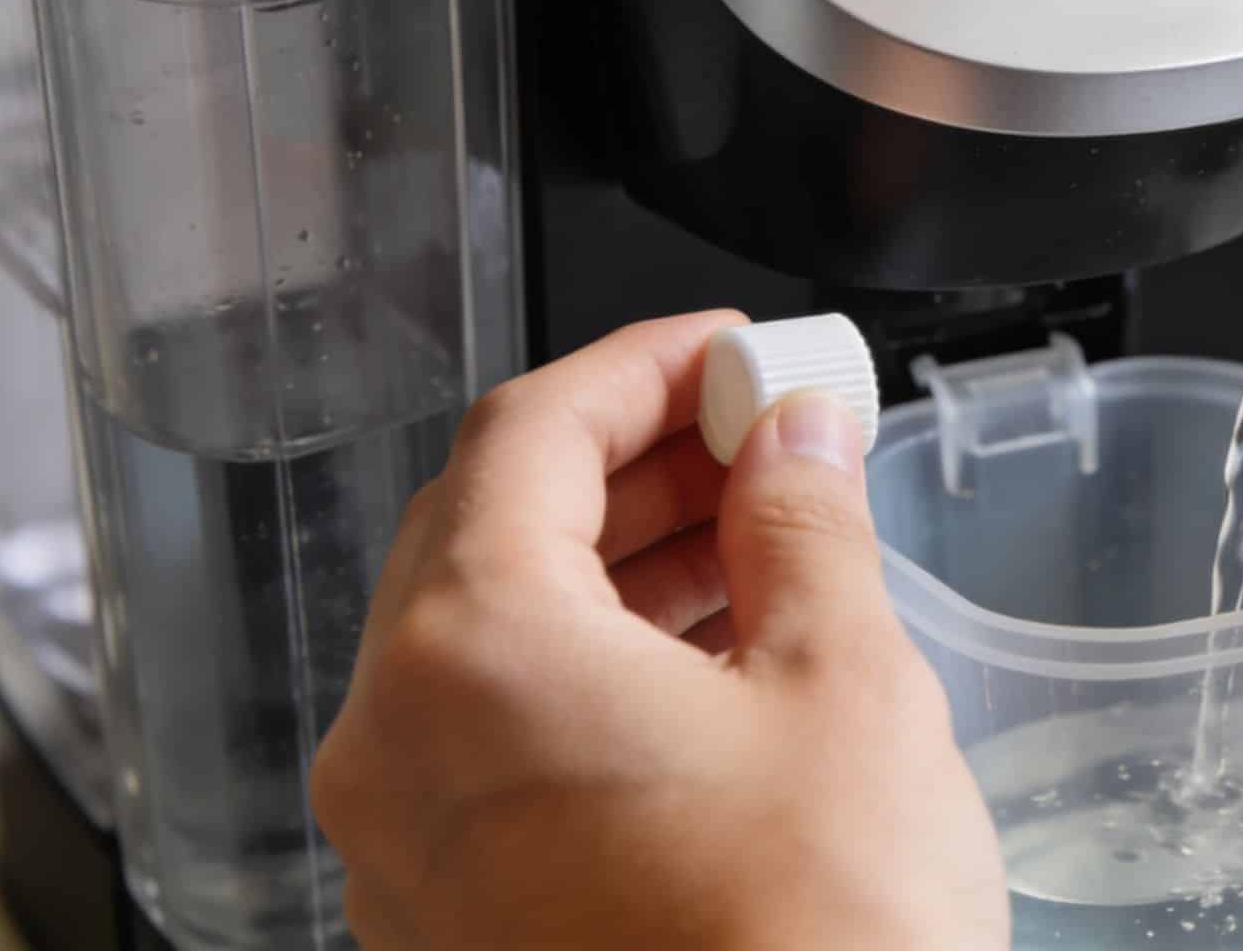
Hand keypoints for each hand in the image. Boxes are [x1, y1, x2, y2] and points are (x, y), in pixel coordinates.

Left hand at [312, 312, 1007, 948]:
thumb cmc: (815, 950)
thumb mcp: (844, 685)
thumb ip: (803, 523)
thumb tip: (794, 437)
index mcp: (472, 654)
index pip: (530, 432)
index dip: (648, 367)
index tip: (734, 352)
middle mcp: (398, 746)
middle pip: (492, 529)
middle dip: (634, 464)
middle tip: (760, 432)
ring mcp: (408, 850)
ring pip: (490, 642)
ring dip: (615, 568)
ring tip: (757, 541)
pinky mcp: (450, 924)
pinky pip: (493, 746)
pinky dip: (589, 676)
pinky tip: (707, 669)